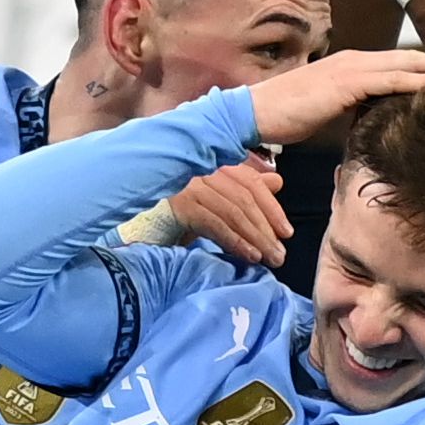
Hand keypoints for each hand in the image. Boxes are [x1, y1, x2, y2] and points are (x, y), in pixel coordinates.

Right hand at [157, 158, 294, 265]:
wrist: (138, 226)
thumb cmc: (177, 214)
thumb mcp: (216, 201)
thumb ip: (244, 190)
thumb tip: (277, 182)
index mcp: (212, 165)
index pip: (250, 182)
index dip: (271, 208)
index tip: (286, 233)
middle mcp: (201, 170)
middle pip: (244, 198)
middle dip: (266, 228)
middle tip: (280, 254)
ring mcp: (189, 185)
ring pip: (233, 211)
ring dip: (255, 238)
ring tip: (269, 258)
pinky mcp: (179, 204)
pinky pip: (215, 223)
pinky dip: (235, 241)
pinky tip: (248, 256)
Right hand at [245, 46, 424, 146]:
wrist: (255, 112)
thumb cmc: (288, 116)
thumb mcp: (331, 112)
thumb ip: (357, 110)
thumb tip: (381, 121)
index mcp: (354, 67)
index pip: (401, 64)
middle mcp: (357, 61)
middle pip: (411, 59)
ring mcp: (353, 69)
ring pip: (408, 65)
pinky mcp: (348, 81)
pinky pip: (393, 80)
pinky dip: (420, 81)